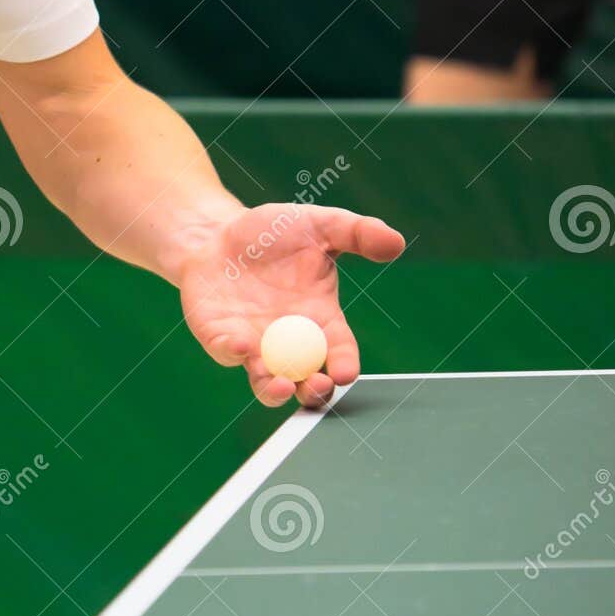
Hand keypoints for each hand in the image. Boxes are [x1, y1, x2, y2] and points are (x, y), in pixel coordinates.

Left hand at [174, 204, 405, 407]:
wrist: (219, 232)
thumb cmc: (275, 232)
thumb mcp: (321, 225)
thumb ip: (357, 232)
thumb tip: (396, 242)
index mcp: (319, 318)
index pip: (338, 350)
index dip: (345, 364)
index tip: (347, 373)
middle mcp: (288, 340)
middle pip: (305, 379)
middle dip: (312, 390)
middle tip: (316, 386)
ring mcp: (253, 343)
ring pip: (265, 380)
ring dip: (273, 389)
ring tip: (280, 386)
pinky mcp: (219, 336)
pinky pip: (226, 351)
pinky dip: (233, 352)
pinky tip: (242, 345)